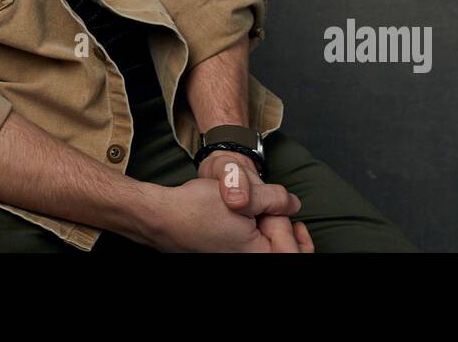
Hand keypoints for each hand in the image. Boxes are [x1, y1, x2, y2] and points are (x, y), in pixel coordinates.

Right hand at [141, 177, 300, 251]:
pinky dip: (261, 232)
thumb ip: (275, 199)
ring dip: (272, 228)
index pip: (293, 250)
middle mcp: (249, 260)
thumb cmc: (197, 209)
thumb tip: (294, 203)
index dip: (289, 225)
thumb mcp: (242, 197)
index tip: (279, 208)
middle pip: (286, 250)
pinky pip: (258, 247)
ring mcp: (239, 257)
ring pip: (272, 247)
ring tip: (258, 209)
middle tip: (272, 208)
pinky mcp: (231, 253)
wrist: (164, 217)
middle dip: (284, 227)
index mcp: (257, 256)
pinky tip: (252, 217)